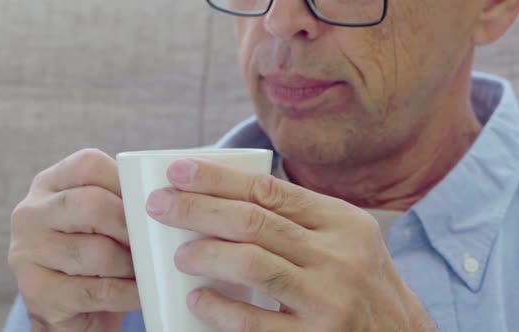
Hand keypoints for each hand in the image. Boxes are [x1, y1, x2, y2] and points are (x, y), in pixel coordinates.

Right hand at [8, 149, 138, 331]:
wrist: (70, 310)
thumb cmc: (96, 253)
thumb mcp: (101, 218)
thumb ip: (121, 199)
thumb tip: (166, 198)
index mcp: (49, 184)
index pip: (89, 165)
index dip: (127, 182)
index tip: (151, 204)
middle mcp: (30, 213)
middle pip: (92, 204)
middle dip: (131, 226)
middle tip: (153, 241)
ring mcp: (27, 252)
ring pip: (96, 251)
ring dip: (131, 264)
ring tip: (147, 269)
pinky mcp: (36, 292)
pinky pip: (96, 290)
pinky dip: (127, 293)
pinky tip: (141, 294)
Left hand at [146, 158, 436, 331]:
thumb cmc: (358, 280)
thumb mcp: (344, 238)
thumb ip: (298, 218)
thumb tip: (226, 199)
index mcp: (342, 221)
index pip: (269, 190)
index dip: (218, 178)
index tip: (178, 171)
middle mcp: (338, 255)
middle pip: (253, 221)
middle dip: (197, 209)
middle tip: (160, 206)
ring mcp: (328, 299)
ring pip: (252, 264)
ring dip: (205, 254)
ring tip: (179, 254)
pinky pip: (255, 323)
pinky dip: (219, 309)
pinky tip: (198, 300)